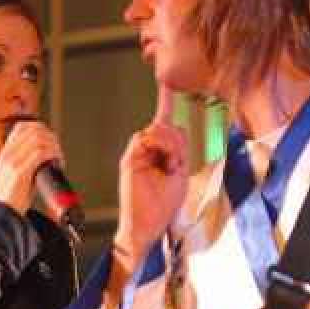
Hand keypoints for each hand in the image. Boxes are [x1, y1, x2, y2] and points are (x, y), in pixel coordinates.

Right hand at [0, 120, 64, 214]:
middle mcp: (7, 154)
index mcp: (5, 152)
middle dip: (50, 136)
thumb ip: (28, 161)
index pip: (22, 127)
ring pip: (38, 140)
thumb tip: (47, 153)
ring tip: (59, 157)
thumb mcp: (16, 173)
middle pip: (33, 130)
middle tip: (58, 148)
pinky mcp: (19, 171)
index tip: (51, 137)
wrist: (2, 214)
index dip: (40, 128)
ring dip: (54, 146)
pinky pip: (40, 153)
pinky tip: (57, 163)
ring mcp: (12, 161)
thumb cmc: (12, 197)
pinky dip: (53, 155)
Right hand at [115, 85, 188, 270]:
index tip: (165, 81)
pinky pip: (144, 138)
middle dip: (178, 140)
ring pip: (156, 129)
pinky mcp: (129, 159)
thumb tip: (173, 128)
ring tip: (171, 167)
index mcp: (160, 154)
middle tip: (177, 164)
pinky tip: (165, 163)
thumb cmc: (163, 206)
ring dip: (170, 145)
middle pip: (167, 125)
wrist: (147, 227)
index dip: (165, 101)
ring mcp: (137, 154)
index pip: (164, 123)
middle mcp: (147, 151)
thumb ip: (179, 151)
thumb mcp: (180, 175)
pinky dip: (159, 147)